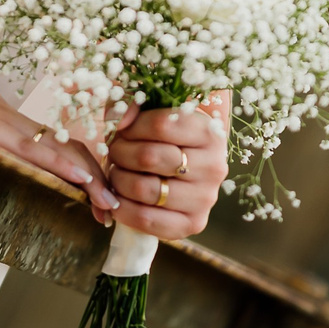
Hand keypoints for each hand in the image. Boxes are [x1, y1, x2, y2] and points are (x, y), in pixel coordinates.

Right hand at [0, 73, 119, 215]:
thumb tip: (3, 163)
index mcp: (17, 130)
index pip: (64, 150)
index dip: (90, 173)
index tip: (103, 200)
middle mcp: (20, 128)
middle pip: (73, 152)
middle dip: (98, 183)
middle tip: (114, 211)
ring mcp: (9, 129)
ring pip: (61, 151)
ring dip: (90, 180)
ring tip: (108, 205)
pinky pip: (34, 150)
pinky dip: (61, 164)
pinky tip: (82, 177)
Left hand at [101, 93, 228, 239]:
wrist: (183, 169)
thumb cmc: (162, 136)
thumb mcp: (151, 111)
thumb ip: (131, 104)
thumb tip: (119, 120)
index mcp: (208, 132)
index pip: (161, 125)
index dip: (131, 127)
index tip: (122, 129)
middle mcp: (214, 166)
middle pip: (149, 157)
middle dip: (120, 152)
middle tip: (114, 151)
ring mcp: (205, 198)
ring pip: (143, 188)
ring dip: (118, 179)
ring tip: (117, 172)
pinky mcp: (193, 224)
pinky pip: (147, 220)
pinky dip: (123, 209)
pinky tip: (117, 198)